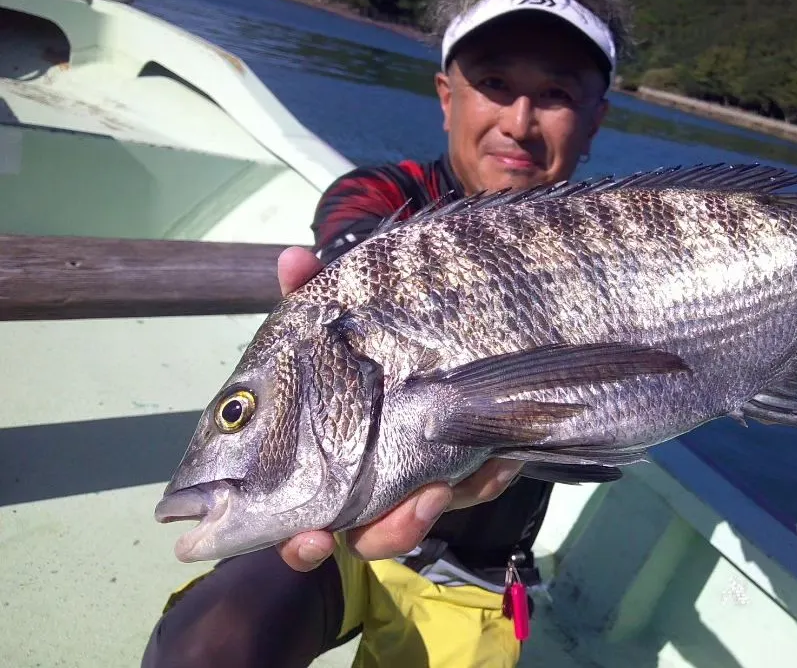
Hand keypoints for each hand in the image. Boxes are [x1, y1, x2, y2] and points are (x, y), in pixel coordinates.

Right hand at [273, 246, 523, 571]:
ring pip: (423, 516)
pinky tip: (499, 457)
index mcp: (321, 460)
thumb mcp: (338, 310)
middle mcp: (366, 480)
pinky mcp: (462, 466)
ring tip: (444, 482)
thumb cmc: (368, 327)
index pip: (299, 525)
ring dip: (433, 506)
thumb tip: (290, 259)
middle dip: (388, 532)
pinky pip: (476, 487)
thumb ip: (310, 293)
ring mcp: (417, 476)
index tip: (311, 540)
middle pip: (368, 536)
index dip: (299, 544)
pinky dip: (486, 475)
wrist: (445, 321)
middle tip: (412, 507)